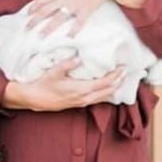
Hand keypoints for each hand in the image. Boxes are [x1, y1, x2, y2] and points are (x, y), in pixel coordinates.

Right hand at [4, 59, 125, 111]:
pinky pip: (97, 100)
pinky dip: (105, 94)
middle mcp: (84, 98)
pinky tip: (107, 90)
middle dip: (118, 82)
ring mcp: (81, 102)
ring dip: (113, 88)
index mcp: (81, 89)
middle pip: (107, 91)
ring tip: (121, 80)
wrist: (35, 99)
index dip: (115, 76)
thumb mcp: (54, 72)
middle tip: (126, 72)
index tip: (123, 67)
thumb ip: (67, 64)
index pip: (104, 83)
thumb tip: (78, 57)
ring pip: (103, 97)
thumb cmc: (44, 85)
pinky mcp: (78, 103)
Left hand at [24, 0, 117, 36]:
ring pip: (59, 17)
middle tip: (27, 28)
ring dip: (48, 27)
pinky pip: (78, 22)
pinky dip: (73, 30)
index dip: (34, 7)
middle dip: (35, 19)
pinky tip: (68, 37)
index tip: (27, 14)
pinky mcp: (86, 10)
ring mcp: (75, 5)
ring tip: (41, 36)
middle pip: (46, 10)